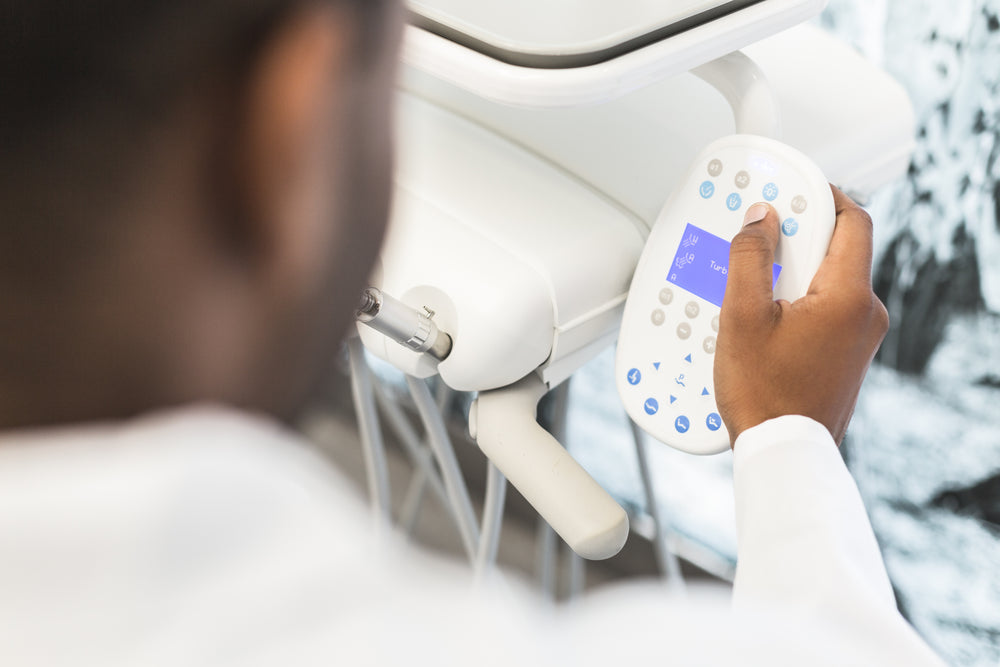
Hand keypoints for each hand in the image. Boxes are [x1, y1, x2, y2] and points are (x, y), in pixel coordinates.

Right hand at [714, 186, 888, 445]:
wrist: (783, 451)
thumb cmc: (765, 394)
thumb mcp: (743, 316)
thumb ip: (751, 258)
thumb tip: (761, 219)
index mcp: (848, 297)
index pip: (851, 219)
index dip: (820, 195)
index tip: (789, 189)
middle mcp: (865, 313)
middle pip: (836, 247)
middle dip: (795, 237)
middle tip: (756, 240)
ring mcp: (859, 336)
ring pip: (827, 278)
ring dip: (791, 270)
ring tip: (750, 286)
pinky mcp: (846, 352)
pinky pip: (825, 306)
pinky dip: (797, 298)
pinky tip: (762, 314)